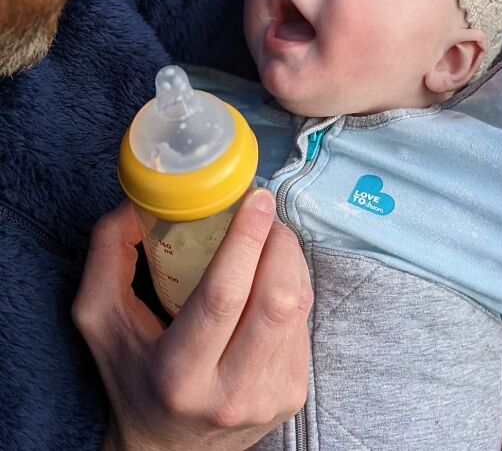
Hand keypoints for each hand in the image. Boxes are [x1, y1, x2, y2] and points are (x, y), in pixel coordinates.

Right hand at [73, 191, 311, 450]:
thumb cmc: (133, 378)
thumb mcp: (101, 323)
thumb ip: (107, 258)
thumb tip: (134, 203)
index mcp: (179, 375)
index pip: (224, 296)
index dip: (246, 239)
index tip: (255, 198)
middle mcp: (231, 393)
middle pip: (277, 299)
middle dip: (278, 242)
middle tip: (262, 213)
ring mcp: (270, 397)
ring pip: (299, 305)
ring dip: (289, 259)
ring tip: (267, 240)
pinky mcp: (295, 394)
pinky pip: (305, 321)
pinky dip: (292, 286)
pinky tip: (270, 279)